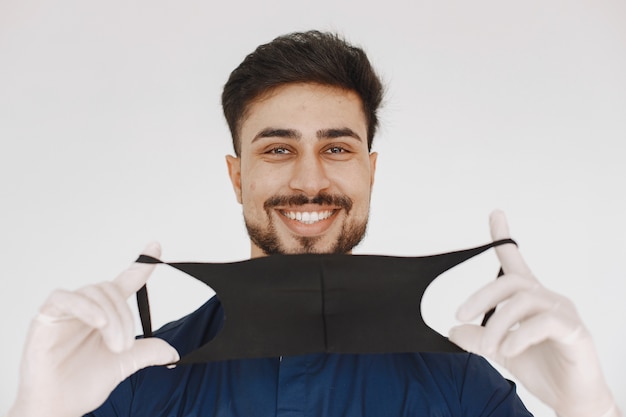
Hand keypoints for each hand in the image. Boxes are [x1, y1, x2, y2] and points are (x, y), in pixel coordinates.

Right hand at [7, 242, 179, 416]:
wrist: (58, 407)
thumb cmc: (83, 384)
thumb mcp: (125, 364)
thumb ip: (147, 352)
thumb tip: (172, 352)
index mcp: (106, 314)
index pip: (125, 281)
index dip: (141, 265)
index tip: (156, 247)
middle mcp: (87, 308)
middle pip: (111, 289)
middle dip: (125, 316)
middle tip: (125, 345)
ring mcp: (66, 311)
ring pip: (93, 292)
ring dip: (111, 317)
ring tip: (115, 345)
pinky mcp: (45, 318)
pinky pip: (63, 298)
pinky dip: (85, 307)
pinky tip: (98, 323)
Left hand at [449, 210, 619, 416]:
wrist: (572, 400)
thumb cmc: (543, 369)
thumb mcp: (500, 351)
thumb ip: (479, 339)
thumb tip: (453, 331)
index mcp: (530, 300)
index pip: (515, 262)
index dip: (504, 238)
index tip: (495, 214)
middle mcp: (548, 300)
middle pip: (512, 282)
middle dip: (481, 297)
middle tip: (459, 316)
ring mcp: (564, 314)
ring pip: (524, 302)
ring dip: (498, 325)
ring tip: (487, 348)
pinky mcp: (576, 332)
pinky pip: (545, 323)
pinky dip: (520, 336)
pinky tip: (507, 351)